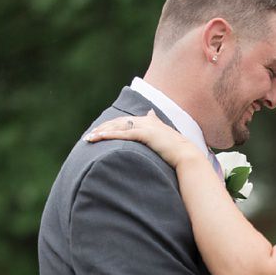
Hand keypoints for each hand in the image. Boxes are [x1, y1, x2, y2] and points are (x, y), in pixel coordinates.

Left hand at [85, 110, 200, 169]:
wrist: (186, 155)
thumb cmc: (176, 152)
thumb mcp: (164, 141)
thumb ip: (157, 131)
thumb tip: (153, 119)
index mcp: (149, 121)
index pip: (124, 122)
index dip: (110, 126)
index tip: (98, 132)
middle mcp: (146, 120)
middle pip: (118, 122)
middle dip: (102, 128)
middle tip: (89, 136)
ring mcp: (146, 126)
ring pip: (118, 127)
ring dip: (101, 132)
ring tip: (89, 138)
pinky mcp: (146, 134)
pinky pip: (123, 134)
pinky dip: (110, 135)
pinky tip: (99, 137)